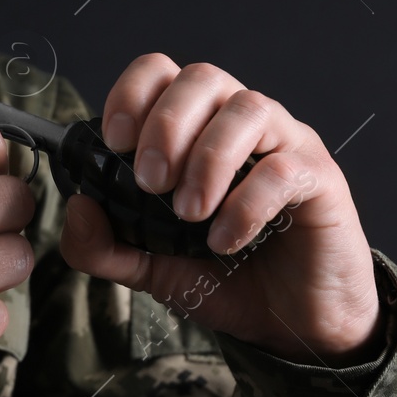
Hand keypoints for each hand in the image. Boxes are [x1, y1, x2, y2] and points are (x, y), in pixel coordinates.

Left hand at [60, 54, 383, 367]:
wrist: (291, 323)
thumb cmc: (226, 279)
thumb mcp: (148, 269)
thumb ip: (103, 245)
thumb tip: (75, 206)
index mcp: (197, 129)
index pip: (162, 73)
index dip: (132, 94)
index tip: (114, 143)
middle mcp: (242, 124)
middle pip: (204, 77)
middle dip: (166, 126)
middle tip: (149, 184)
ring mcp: (286, 145)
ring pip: (248, 108)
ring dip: (207, 159)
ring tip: (188, 213)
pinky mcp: (321, 179)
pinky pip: (284, 168)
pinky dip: (244, 203)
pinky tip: (224, 240)